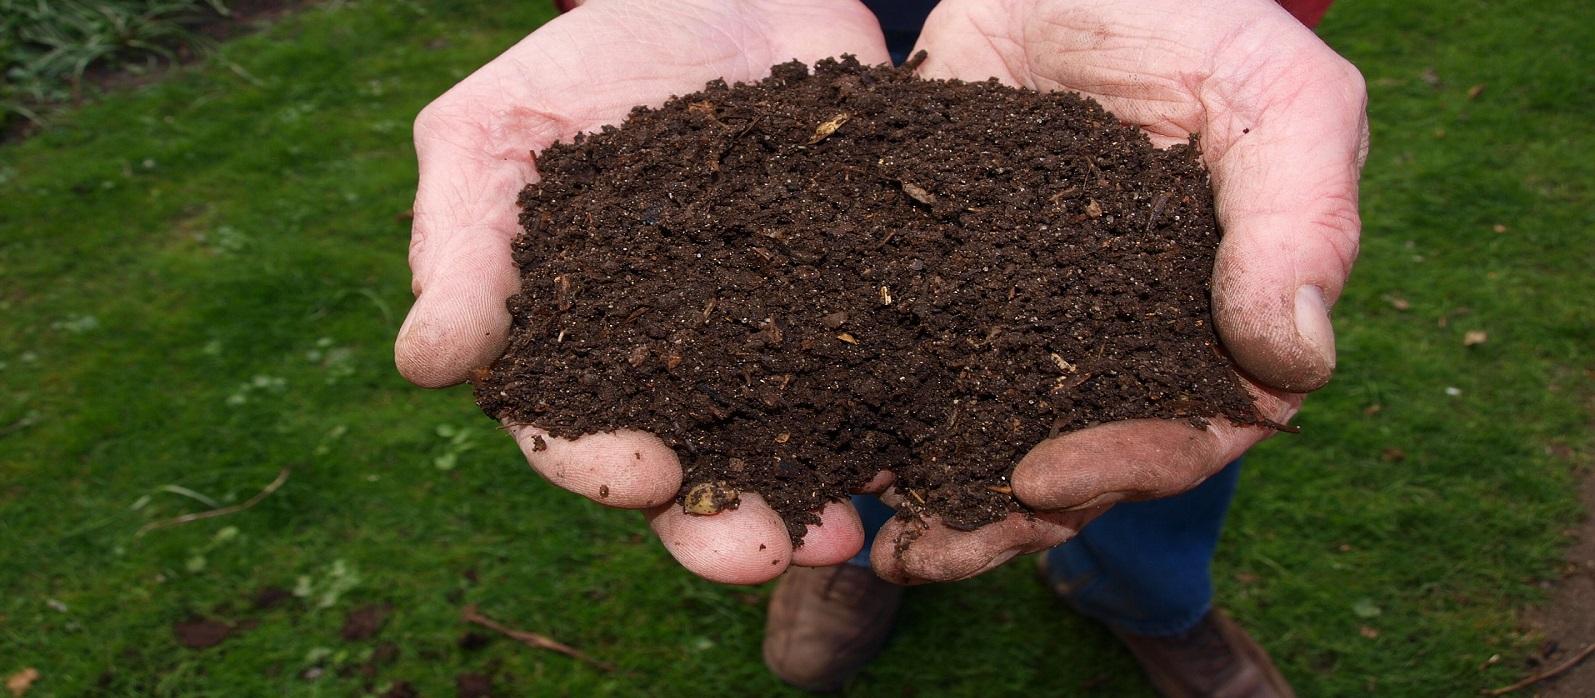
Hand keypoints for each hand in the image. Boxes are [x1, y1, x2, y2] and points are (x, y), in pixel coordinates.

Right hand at [395, 0, 889, 583]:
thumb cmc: (580, 64)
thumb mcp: (491, 134)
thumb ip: (461, 246)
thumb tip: (421, 364)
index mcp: (578, 349)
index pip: (573, 434)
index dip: (599, 467)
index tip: (641, 477)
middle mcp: (677, 367)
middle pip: (692, 472)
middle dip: (721, 524)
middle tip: (764, 554)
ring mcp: (774, 338)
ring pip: (790, 444)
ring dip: (813, 498)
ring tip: (846, 534)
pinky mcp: (857, 299)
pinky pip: (882, 371)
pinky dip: (897, 415)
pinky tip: (920, 446)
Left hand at [869, 0, 1367, 583]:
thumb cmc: (1188, 12)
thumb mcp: (1270, 91)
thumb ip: (1298, 216)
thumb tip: (1293, 363)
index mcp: (1212, 312)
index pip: (1190, 428)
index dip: (1128, 467)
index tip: (1047, 475)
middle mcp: (1120, 335)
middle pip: (1082, 461)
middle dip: (1011, 516)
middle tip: (932, 547)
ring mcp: (1030, 317)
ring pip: (995, 436)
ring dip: (947, 502)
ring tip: (883, 540)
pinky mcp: (947, 286)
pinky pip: (918, 369)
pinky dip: (883, 420)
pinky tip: (838, 458)